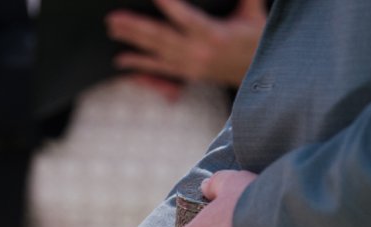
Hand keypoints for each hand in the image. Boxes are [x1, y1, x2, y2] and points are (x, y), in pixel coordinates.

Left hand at [105, 0, 266, 95]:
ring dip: (132, 41)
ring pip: (155, 52)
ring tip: (113, 29)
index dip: (168, 6)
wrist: (257, 74)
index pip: (185, 17)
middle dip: (135, 27)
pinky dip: (139, 64)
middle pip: (160, 37)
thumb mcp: (254, 12)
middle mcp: (198, 52)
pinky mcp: (186, 74)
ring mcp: (189, 65)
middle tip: (113, 17)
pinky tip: (121, 59)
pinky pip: (158, 69)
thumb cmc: (256, 38)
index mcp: (214, 35)